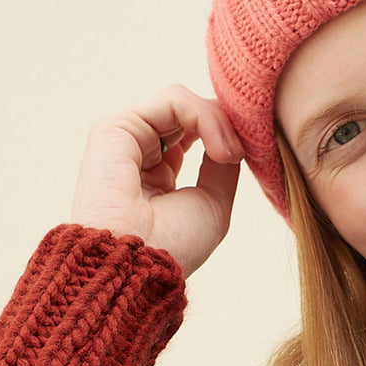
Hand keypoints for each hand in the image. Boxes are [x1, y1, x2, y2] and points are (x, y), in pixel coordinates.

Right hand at [71, 84, 243, 275]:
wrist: (138, 264)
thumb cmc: (175, 246)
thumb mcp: (213, 204)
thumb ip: (222, 165)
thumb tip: (234, 133)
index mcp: (158, 176)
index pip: (195, 132)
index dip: (226, 135)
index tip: (249, 155)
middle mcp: (139, 154)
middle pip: (191, 114)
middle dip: (226, 126)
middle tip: (244, 152)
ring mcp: (127, 138)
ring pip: (184, 103)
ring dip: (219, 123)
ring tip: (231, 155)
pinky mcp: (117, 127)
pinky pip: (175, 101)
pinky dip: (205, 118)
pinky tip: (219, 149)